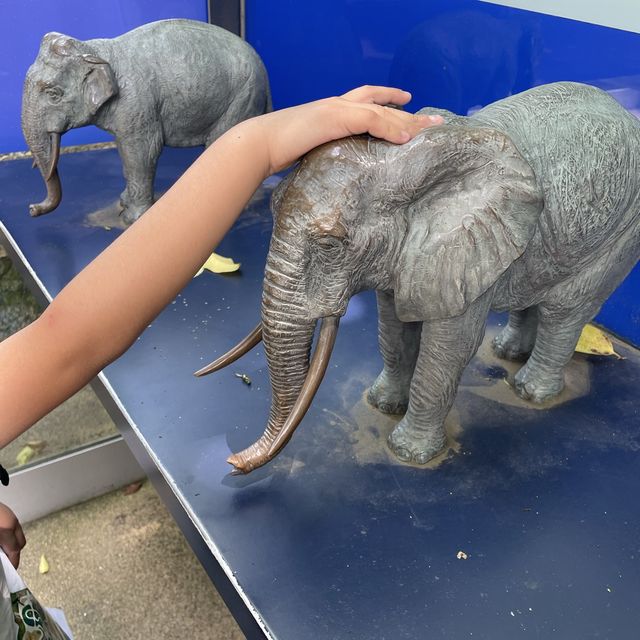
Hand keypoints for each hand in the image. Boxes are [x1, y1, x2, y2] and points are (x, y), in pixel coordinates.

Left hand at [0, 502, 25, 568]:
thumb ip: (0, 547)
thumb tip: (3, 556)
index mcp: (6, 530)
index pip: (15, 551)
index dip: (14, 562)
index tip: (11, 570)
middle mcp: (12, 522)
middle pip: (21, 543)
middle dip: (14, 553)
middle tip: (5, 560)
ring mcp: (10, 516)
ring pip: (17, 534)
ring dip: (11, 542)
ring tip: (1, 547)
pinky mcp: (7, 512)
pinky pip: (13, 527)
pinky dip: (8, 534)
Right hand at [250, 85, 443, 173]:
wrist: (261, 144)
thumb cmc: (279, 151)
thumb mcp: (310, 152)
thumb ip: (326, 154)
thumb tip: (337, 174)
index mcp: (330, 111)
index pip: (365, 101)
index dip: (388, 103)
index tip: (407, 105)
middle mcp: (336, 105)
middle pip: (379, 101)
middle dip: (407, 110)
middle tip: (432, 120)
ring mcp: (336, 108)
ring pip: (381, 109)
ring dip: (407, 119)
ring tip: (430, 128)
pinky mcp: (336, 116)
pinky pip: (372, 119)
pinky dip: (391, 127)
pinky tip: (407, 137)